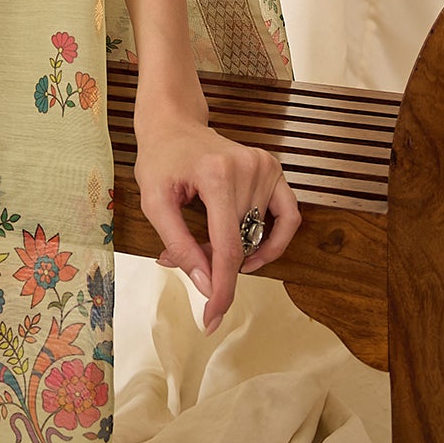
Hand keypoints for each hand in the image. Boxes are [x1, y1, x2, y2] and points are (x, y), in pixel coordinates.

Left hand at [133, 108, 300, 333]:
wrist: (173, 123)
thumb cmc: (160, 160)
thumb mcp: (155, 203)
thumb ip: (180, 245)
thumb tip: (206, 285)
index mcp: (217, 175)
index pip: (228, 247)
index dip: (222, 289)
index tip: (212, 319)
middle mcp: (248, 168)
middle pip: (243, 244)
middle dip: (217, 263)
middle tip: (191, 255)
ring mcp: (266, 166)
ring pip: (260, 235)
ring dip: (237, 249)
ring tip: (207, 238)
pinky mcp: (275, 168)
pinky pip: (289, 216)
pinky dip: (274, 239)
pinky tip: (253, 249)